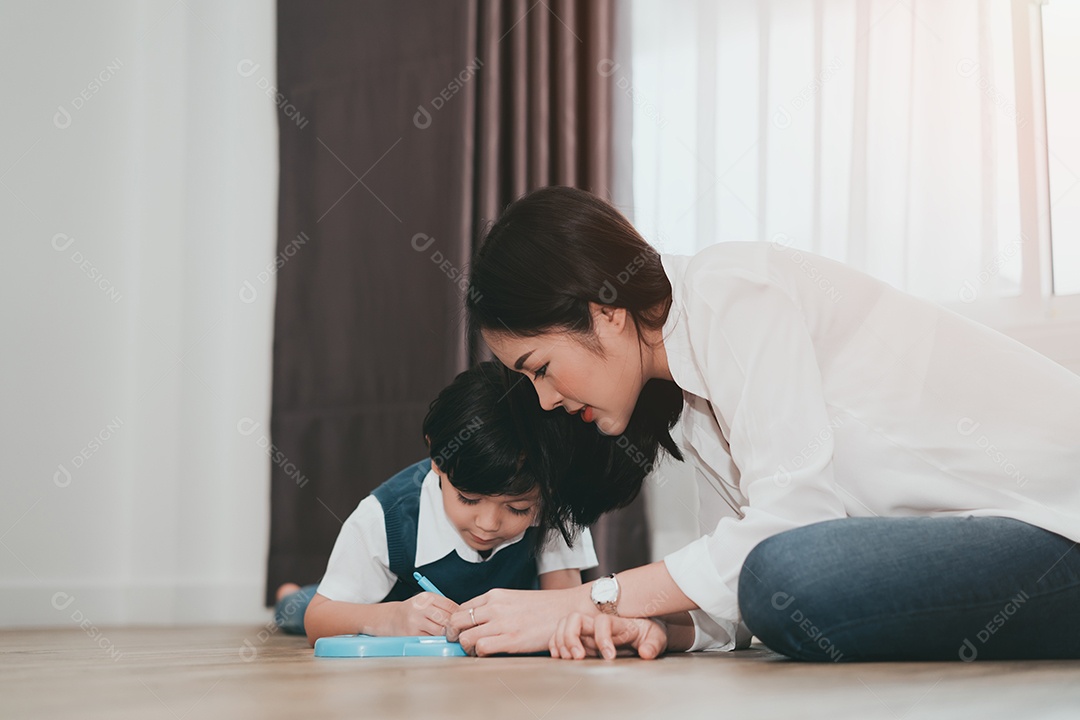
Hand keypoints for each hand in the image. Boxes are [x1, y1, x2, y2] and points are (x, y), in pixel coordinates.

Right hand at [391, 593, 458, 635]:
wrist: (392, 618)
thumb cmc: (414, 610)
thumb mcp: (427, 602)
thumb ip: (443, 606)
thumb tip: (463, 616)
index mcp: (427, 597)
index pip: (450, 606)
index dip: (459, 614)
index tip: (464, 620)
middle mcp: (421, 608)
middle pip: (446, 618)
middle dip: (455, 626)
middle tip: (460, 630)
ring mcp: (416, 622)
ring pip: (440, 631)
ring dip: (448, 635)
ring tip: (451, 636)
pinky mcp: (412, 634)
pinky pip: (431, 639)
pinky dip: (438, 640)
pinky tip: (439, 640)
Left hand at [445, 587, 585, 655]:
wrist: (567, 609)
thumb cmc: (544, 608)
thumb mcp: (514, 599)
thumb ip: (495, 608)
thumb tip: (478, 623)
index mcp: (495, 595)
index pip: (461, 609)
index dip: (456, 623)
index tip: (459, 632)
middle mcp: (494, 607)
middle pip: (455, 621)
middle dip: (453, 634)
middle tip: (460, 643)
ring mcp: (502, 622)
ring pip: (464, 637)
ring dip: (466, 647)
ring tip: (476, 651)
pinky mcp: (511, 639)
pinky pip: (480, 648)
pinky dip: (479, 654)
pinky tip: (488, 654)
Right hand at [549, 613, 667, 659]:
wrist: (643, 631)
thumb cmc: (648, 633)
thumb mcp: (657, 637)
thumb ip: (653, 644)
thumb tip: (646, 653)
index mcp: (616, 622)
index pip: (603, 622)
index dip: (603, 638)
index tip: (610, 657)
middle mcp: (597, 623)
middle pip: (574, 618)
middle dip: (571, 637)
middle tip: (578, 657)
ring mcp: (587, 630)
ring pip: (564, 625)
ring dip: (561, 641)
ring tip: (568, 658)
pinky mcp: (580, 638)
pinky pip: (560, 636)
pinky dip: (555, 644)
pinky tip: (559, 656)